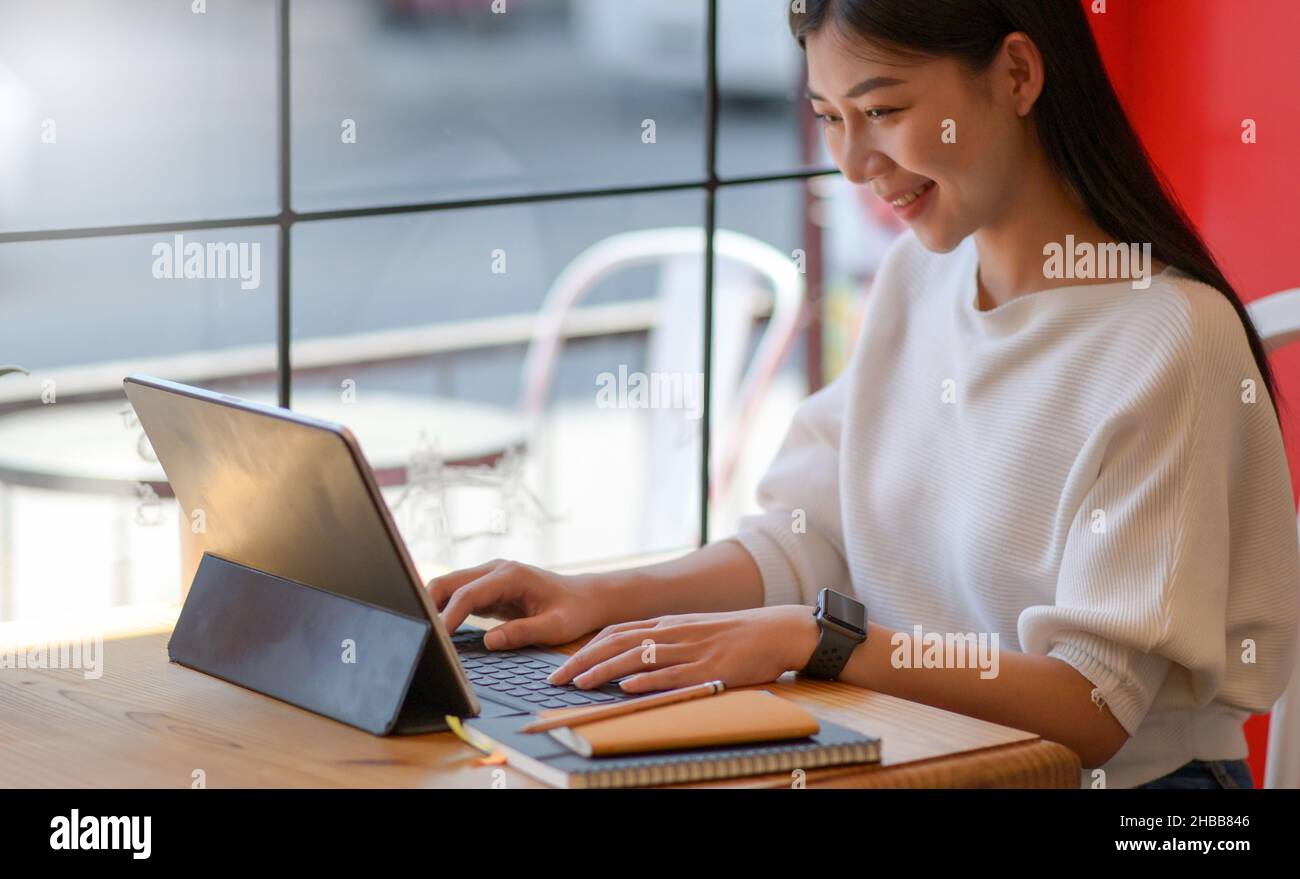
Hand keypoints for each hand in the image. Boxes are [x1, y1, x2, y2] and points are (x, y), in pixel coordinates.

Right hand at [428, 559, 613, 649]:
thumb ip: (523, 633)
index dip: (448, 617)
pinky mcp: (487, 589)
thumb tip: (489, 641)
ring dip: (432, 608)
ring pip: (447, 587)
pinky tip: (438, 633)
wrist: (586, 598)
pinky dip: (444, 611)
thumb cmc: (573, 611)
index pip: (467, 595)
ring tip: (422, 636)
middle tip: (417, 636)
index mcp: (510, 576)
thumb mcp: (554, 627)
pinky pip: (457, 597)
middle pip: (447, 583)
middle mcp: (495, 570)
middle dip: (428, 607)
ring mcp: (489, 577)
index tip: (436, 640)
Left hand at [545, 605, 819, 693]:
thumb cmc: (735, 634)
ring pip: (639, 658)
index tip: (563, 664)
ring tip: (581, 684)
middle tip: (557, 679)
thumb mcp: (694, 630)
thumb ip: (666, 640)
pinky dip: (648, 681)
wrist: (776, 630)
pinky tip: (627, 687)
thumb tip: (635, 658)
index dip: (587, 648)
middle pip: (617, 643)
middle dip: (583, 660)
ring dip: (606, 671)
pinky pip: (673, 674)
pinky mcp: (708, 669)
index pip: (616, 632)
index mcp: (668, 622)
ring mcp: (689, 650)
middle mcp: (672, 632)